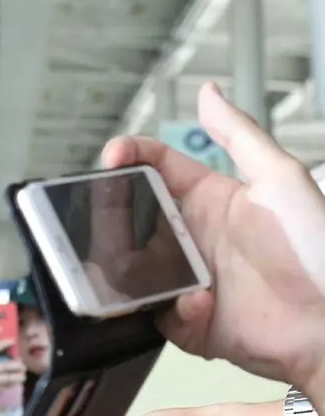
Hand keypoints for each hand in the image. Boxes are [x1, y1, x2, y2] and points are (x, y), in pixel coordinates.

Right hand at [0, 340, 25, 406]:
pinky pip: (7, 385)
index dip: (4, 343)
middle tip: (23, 366)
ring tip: (23, 375)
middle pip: (7, 365)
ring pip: (10, 377)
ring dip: (19, 376)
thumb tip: (10, 356)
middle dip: (19, 365)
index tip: (13, 341)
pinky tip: (16, 382)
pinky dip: (14, 384)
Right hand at [101, 82, 324, 396]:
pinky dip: (174, 312)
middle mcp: (194, 240)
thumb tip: (208, 93)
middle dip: (114, 220)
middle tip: (111, 220)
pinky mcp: (192, 322)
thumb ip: (239, 134)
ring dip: (135, 273)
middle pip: (132, 223)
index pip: (156, 169)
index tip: (114, 157)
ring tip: (151, 271)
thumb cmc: (320, 248)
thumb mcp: (281, 179)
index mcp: (211, 200)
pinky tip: (200, 303)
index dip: (129, 158)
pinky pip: (160, 316)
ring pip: (133, 273)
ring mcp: (190, 281)